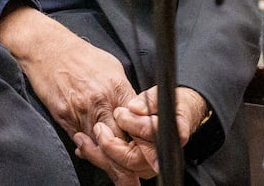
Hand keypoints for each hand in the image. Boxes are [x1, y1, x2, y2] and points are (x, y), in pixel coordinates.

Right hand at [0, 8, 153, 181]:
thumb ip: (125, 94)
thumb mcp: (113, 69)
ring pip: (101, 149)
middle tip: (137, 180)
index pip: (138, 126)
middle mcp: (101, 104)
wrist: (49, 49)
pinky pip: (81, 142)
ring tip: (124, 181)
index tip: (153, 159)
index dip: (147, 147)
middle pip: (120, 144)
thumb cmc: (82, 57)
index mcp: (118, 90)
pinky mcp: (65, 118)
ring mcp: (81, 113)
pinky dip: (90, 153)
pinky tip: (96, 159)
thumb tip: (136, 113)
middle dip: (131, 164)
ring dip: (112, 166)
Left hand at [94, 86, 208, 175]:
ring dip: (100, 154)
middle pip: (131, 160)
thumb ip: (149, 101)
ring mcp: (147, 164)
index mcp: (171, 134)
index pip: (150, 135)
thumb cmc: (172, 104)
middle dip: (110, 145)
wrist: (179, 115)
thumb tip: (135, 108)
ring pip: (122, 168)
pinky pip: (116, 167)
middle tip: (98, 128)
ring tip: (83, 140)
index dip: (134, 126)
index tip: (120, 114)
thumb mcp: (162, 95)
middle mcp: (160, 155)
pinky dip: (101, 156)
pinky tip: (86, 147)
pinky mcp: (136, 165)